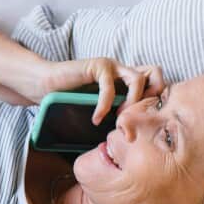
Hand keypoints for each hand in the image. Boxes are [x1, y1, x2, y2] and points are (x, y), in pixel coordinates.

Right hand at [39, 58, 165, 124]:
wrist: (46, 85)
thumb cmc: (71, 99)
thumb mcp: (101, 108)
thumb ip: (116, 112)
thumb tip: (133, 137)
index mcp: (128, 79)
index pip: (157, 82)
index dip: (157, 100)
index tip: (144, 121)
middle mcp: (124, 69)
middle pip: (156, 74)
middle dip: (152, 98)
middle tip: (137, 119)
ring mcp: (112, 66)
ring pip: (138, 79)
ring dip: (132, 103)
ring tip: (118, 118)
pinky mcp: (98, 66)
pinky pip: (109, 87)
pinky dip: (105, 105)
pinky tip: (96, 118)